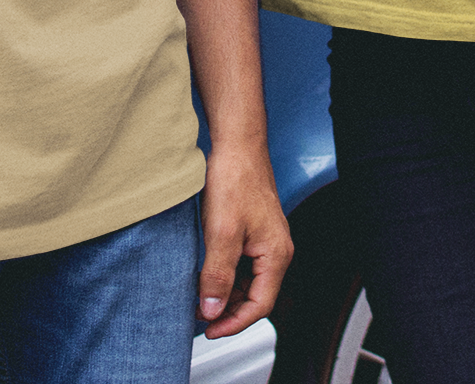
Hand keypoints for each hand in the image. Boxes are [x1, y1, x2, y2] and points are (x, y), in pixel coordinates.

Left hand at [197, 141, 293, 338]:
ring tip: (199, 297)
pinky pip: (243, 263)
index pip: (260, 305)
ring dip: (225, 293)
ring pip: (248, 280)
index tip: (210, 330)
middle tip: (200, 317)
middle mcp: (276, 249)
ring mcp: (265, 239)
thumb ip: (217, 276)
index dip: (234, 323)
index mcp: (276, 254)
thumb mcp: (221, 233)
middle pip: (255, 296)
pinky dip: (226, 274)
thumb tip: (212, 310)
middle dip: (228, 310)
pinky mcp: (254, 229)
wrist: (237, 144)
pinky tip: (206, 273)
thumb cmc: (236, 179)